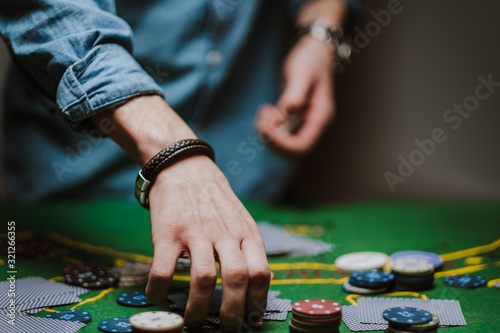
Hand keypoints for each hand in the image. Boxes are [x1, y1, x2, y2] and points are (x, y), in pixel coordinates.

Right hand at [145, 154, 269, 331]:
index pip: (261, 271)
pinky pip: (163, 269)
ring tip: (193, 322)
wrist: (184, 167)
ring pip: (203, 278)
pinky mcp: (168, 232)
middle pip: (236, 278)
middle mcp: (224, 233)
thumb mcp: (241, 218)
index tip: (252, 319)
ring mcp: (195, 232)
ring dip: (199, 308)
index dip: (258, 301)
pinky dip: (159, 290)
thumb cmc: (215, 199)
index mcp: (246, 232)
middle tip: (227, 329)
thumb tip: (260, 283)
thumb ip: (249, 247)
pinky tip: (156, 298)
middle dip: (234, 311)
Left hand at [255, 35, 335, 154]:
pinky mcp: (296, 119)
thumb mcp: (301, 74)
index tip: (266, 128)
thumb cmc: (310, 60)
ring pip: (285, 143)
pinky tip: (267, 109)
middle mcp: (315, 124)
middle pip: (292, 150)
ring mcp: (305, 123)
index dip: (281, 144)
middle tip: (262, 118)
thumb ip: (293, 96)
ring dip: (270, 133)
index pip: (302, 146)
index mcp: (321, 117)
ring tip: (265, 111)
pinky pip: (281, 133)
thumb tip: (284, 115)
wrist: (313, 50)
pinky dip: (270, 126)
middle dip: (273, 139)